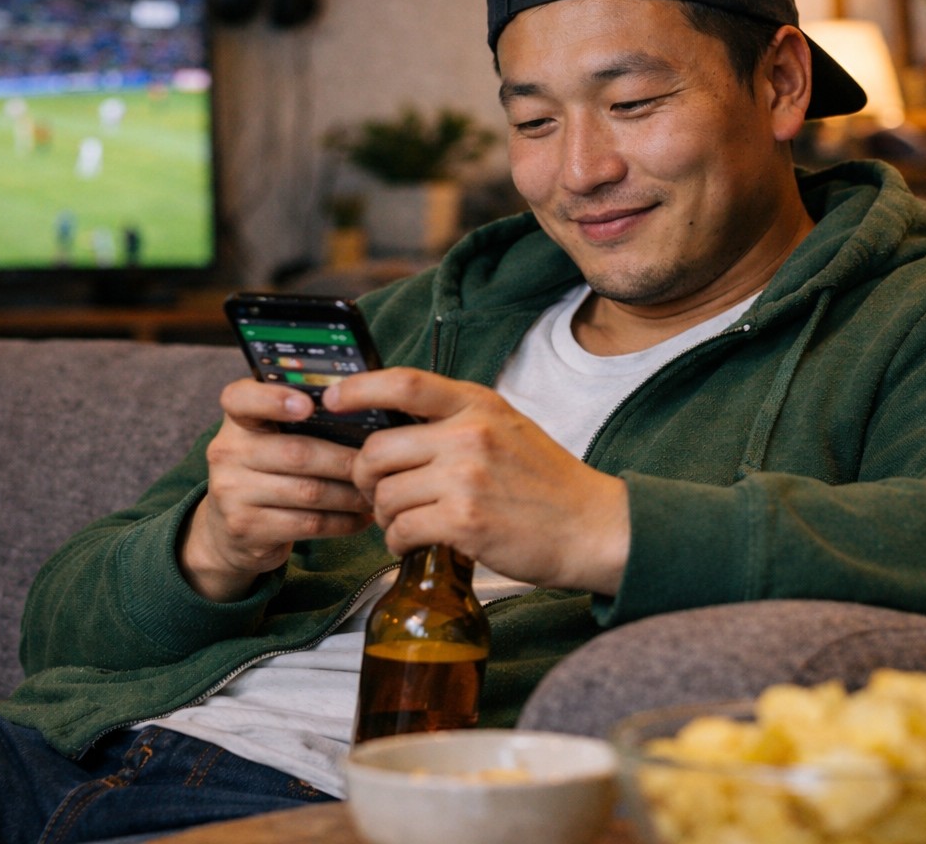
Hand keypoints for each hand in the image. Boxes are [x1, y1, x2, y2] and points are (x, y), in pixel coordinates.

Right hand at [180, 379, 372, 601]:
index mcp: (237, 420)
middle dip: (345, 460)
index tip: (308, 404)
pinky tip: (362, 518)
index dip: (274, 398)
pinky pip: (308, 524)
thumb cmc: (268, 472)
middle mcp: (226, 452)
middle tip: (378, 464)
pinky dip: (343, 522)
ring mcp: (231, 492)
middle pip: (297, 452)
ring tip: (376, 493)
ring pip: (308, 491)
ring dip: (351, 495)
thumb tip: (365, 414)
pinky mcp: (245, 528)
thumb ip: (303, 421)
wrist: (228, 532)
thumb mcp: (271, 440)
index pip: (241, 398)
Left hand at [323, 369, 629, 594]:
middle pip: (378, 450)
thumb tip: (395, 425)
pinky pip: (400, 530)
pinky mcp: (464, 521)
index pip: (404, 383)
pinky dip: (398, 542)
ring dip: (385, 516)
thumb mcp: (507, 428)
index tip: (332, 399)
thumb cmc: (546, 483)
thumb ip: (458, 420)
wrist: (593, 527)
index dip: (359, 388)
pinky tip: (415, 543)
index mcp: (478, 404)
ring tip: (406, 523)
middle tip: (378, 493)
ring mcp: (466, 478)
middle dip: (366, 478)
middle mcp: (469, 434)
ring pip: (385, 495)